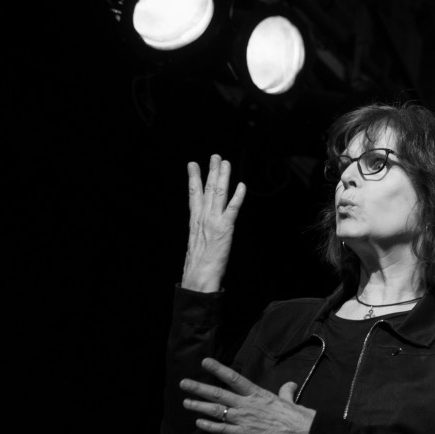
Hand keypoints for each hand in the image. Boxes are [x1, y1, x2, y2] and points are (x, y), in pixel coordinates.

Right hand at [181, 155, 245, 293]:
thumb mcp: (195, 244)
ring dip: (223, 177)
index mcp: (194, 221)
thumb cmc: (198, 266)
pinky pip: (232, 209)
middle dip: (211, 171)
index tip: (192, 164)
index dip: (193, 178)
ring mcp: (213, 222)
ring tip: (225, 163)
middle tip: (215, 156)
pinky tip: (242, 185)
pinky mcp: (225, 229)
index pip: (193, 195)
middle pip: (207, 189)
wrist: (198, 277)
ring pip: (218, 194)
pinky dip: (238, 196)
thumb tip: (204, 229)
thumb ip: (200, 232)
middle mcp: (202, 218)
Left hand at [181, 358, 314, 433]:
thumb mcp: (288, 399)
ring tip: (186, 402)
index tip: (205, 362)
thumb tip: (290, 384)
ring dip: (199, 407)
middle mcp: (246, 404)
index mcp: (257, 393)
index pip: (234, 378)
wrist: (300, 431)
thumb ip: (286, 390)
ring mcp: (243, 419)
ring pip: (217, 411)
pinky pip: (222, 430)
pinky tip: (199, 423)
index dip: (218, 369)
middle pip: (219, 394)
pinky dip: (210, 426)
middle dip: (200, 388)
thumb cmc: (294, 415)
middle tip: (184, 383)